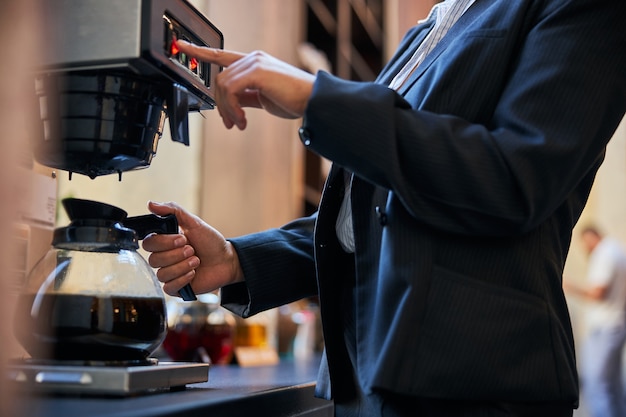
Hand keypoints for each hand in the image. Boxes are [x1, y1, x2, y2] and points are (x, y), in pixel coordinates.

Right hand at [142, 201, 243, 297]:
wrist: (226, 260)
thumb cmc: (210, 241)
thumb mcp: (194, 222)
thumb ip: (173, 211)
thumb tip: (150, 204)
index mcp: (164, 242)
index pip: (148, 243)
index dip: (164, 242)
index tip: (182, 238)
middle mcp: (164, 258)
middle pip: (153, 259)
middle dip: (176, 254)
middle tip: (192, 249)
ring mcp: (169, 273)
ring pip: (161, 274)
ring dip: (182, 266)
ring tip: (196, 261)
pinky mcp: (176, 288)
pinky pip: (168, 288)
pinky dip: (182, 279)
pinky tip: (193, 273)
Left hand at [176, 40, 315, 129]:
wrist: (312, 101)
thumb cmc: (294, 100)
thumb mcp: (263, 99)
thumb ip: (245, 97)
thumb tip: (231, 105)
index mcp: (254, 62)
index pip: (222, 55)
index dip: (200, 51)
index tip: (181, 46)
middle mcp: (252, 58)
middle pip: (219, 79)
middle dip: (221, 105)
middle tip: (231, 123)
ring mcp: (254, 63)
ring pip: (222, 85)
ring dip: (227, 110)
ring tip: (240, 123)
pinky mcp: (256, 71)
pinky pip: (231, 90)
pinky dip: (233, 109)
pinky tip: (243, 120)